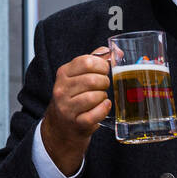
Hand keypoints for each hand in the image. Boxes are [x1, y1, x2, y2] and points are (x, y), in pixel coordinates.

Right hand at [41, 46, 110, 175]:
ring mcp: (67, 107)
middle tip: (103, 86)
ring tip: (100, 98)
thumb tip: (116, 51)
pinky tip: (103, 106)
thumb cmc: (74, 97)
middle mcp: (61, 89)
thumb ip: (96, 60)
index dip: (101, 65)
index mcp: (63, 73)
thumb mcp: (78, 75)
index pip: (87, 61)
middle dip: (104, 82)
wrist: (61, 126)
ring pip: (96, 96)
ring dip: (103, 96)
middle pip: (93, 79)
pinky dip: (104, 109)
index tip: (103, 71)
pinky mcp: (76, 122)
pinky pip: (97, 113)